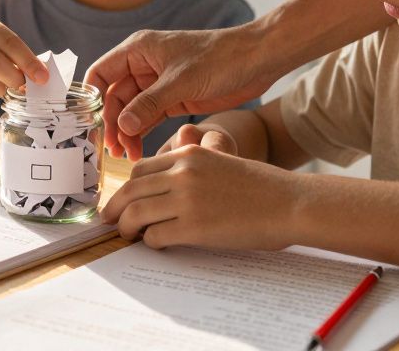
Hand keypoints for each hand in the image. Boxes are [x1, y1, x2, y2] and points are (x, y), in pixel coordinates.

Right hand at [86, 26, 275, 161]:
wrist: (256, 60)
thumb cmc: (219, 58)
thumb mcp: (181, 81)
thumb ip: (150, 104)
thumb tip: (123, 126)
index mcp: (138, 50)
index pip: (101, 73)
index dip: (91, 99)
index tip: (88, 126)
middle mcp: (143, 65)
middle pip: (114, 97)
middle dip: (112, 124)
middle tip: (112, 151)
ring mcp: (157, 84)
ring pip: (131, 111)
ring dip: (126, 132)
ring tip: (128, 156)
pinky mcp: (172, 98)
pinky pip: (148, 117)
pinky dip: (142, 133)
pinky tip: (139, 150)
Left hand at [100, 144, 295, 250]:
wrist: (290, 202)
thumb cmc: (261, 188)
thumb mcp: (220, 164)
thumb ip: (190, 171)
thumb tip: (160, 194)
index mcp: (189, 154)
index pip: (141, 169)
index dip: (127, 187)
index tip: (122, 200)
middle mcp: (183, 173)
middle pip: (131, 190)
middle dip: (115, 207)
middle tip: (109, 221)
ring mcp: (187, 199)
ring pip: (136, 213)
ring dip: (126, 227)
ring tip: (127, 236)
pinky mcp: (193, 227)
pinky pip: (156, 235)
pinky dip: (149, 242)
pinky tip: (156, 244)